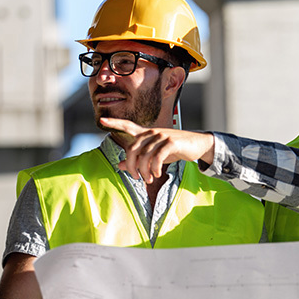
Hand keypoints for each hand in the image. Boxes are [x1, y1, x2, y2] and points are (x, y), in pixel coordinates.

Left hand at [99, 117, 214, 183]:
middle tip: (136, 178)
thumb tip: (119, 165)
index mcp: (146, 134)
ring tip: (149, 179)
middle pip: (132, 149)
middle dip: (131, 166)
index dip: (115, 123)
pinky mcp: (171, 142)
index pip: (128, 125)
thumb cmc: (174, 150)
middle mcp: (152, 132)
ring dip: (144, 171)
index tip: (102, 119)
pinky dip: (155, 168)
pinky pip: (157, 157)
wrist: (197, 145)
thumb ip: (137, 159)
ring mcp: (162, 136)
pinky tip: (157, 174)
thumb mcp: (154, 155)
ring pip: (144, 155)